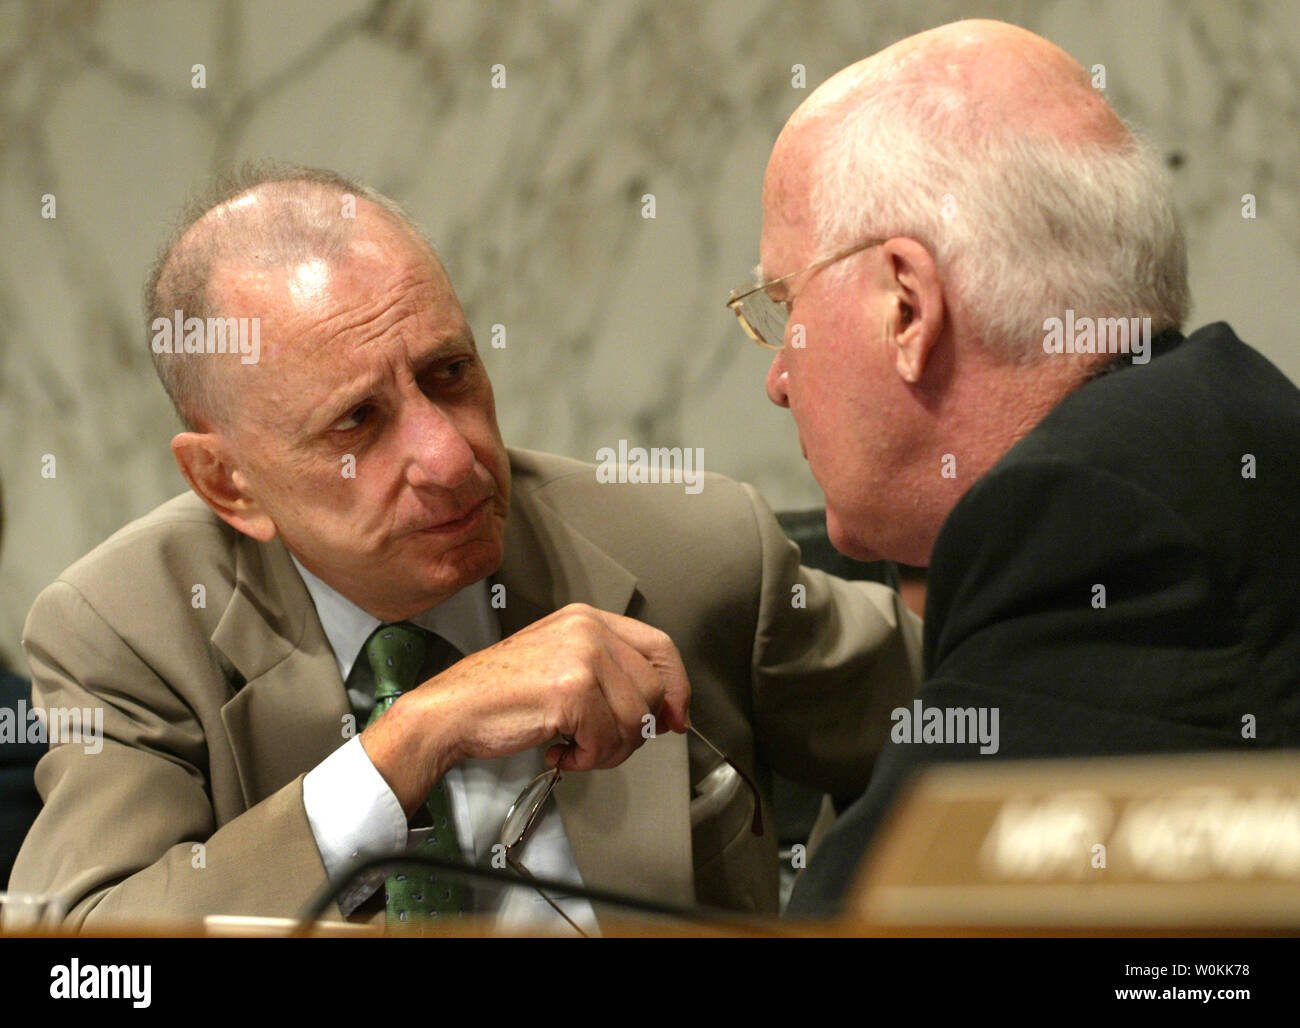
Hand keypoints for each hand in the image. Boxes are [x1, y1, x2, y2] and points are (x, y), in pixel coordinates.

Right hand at [359, 603, 690, 815]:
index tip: (676, 718)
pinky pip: (606, 741)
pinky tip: (560, 752)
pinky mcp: (571, 691)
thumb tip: (667, 711)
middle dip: (632, 731)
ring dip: (607, 750)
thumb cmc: (498, 693)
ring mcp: (582, 658)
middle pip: (653, 691)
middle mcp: (588, 631)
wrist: (451, 710)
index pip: (660, 647)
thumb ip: (612, 675)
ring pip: (635, 720)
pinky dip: (586, 760)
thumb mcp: (561, 663)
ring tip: (575, 747)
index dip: (676, 688)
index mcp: (587, 619)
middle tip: (599, 743)